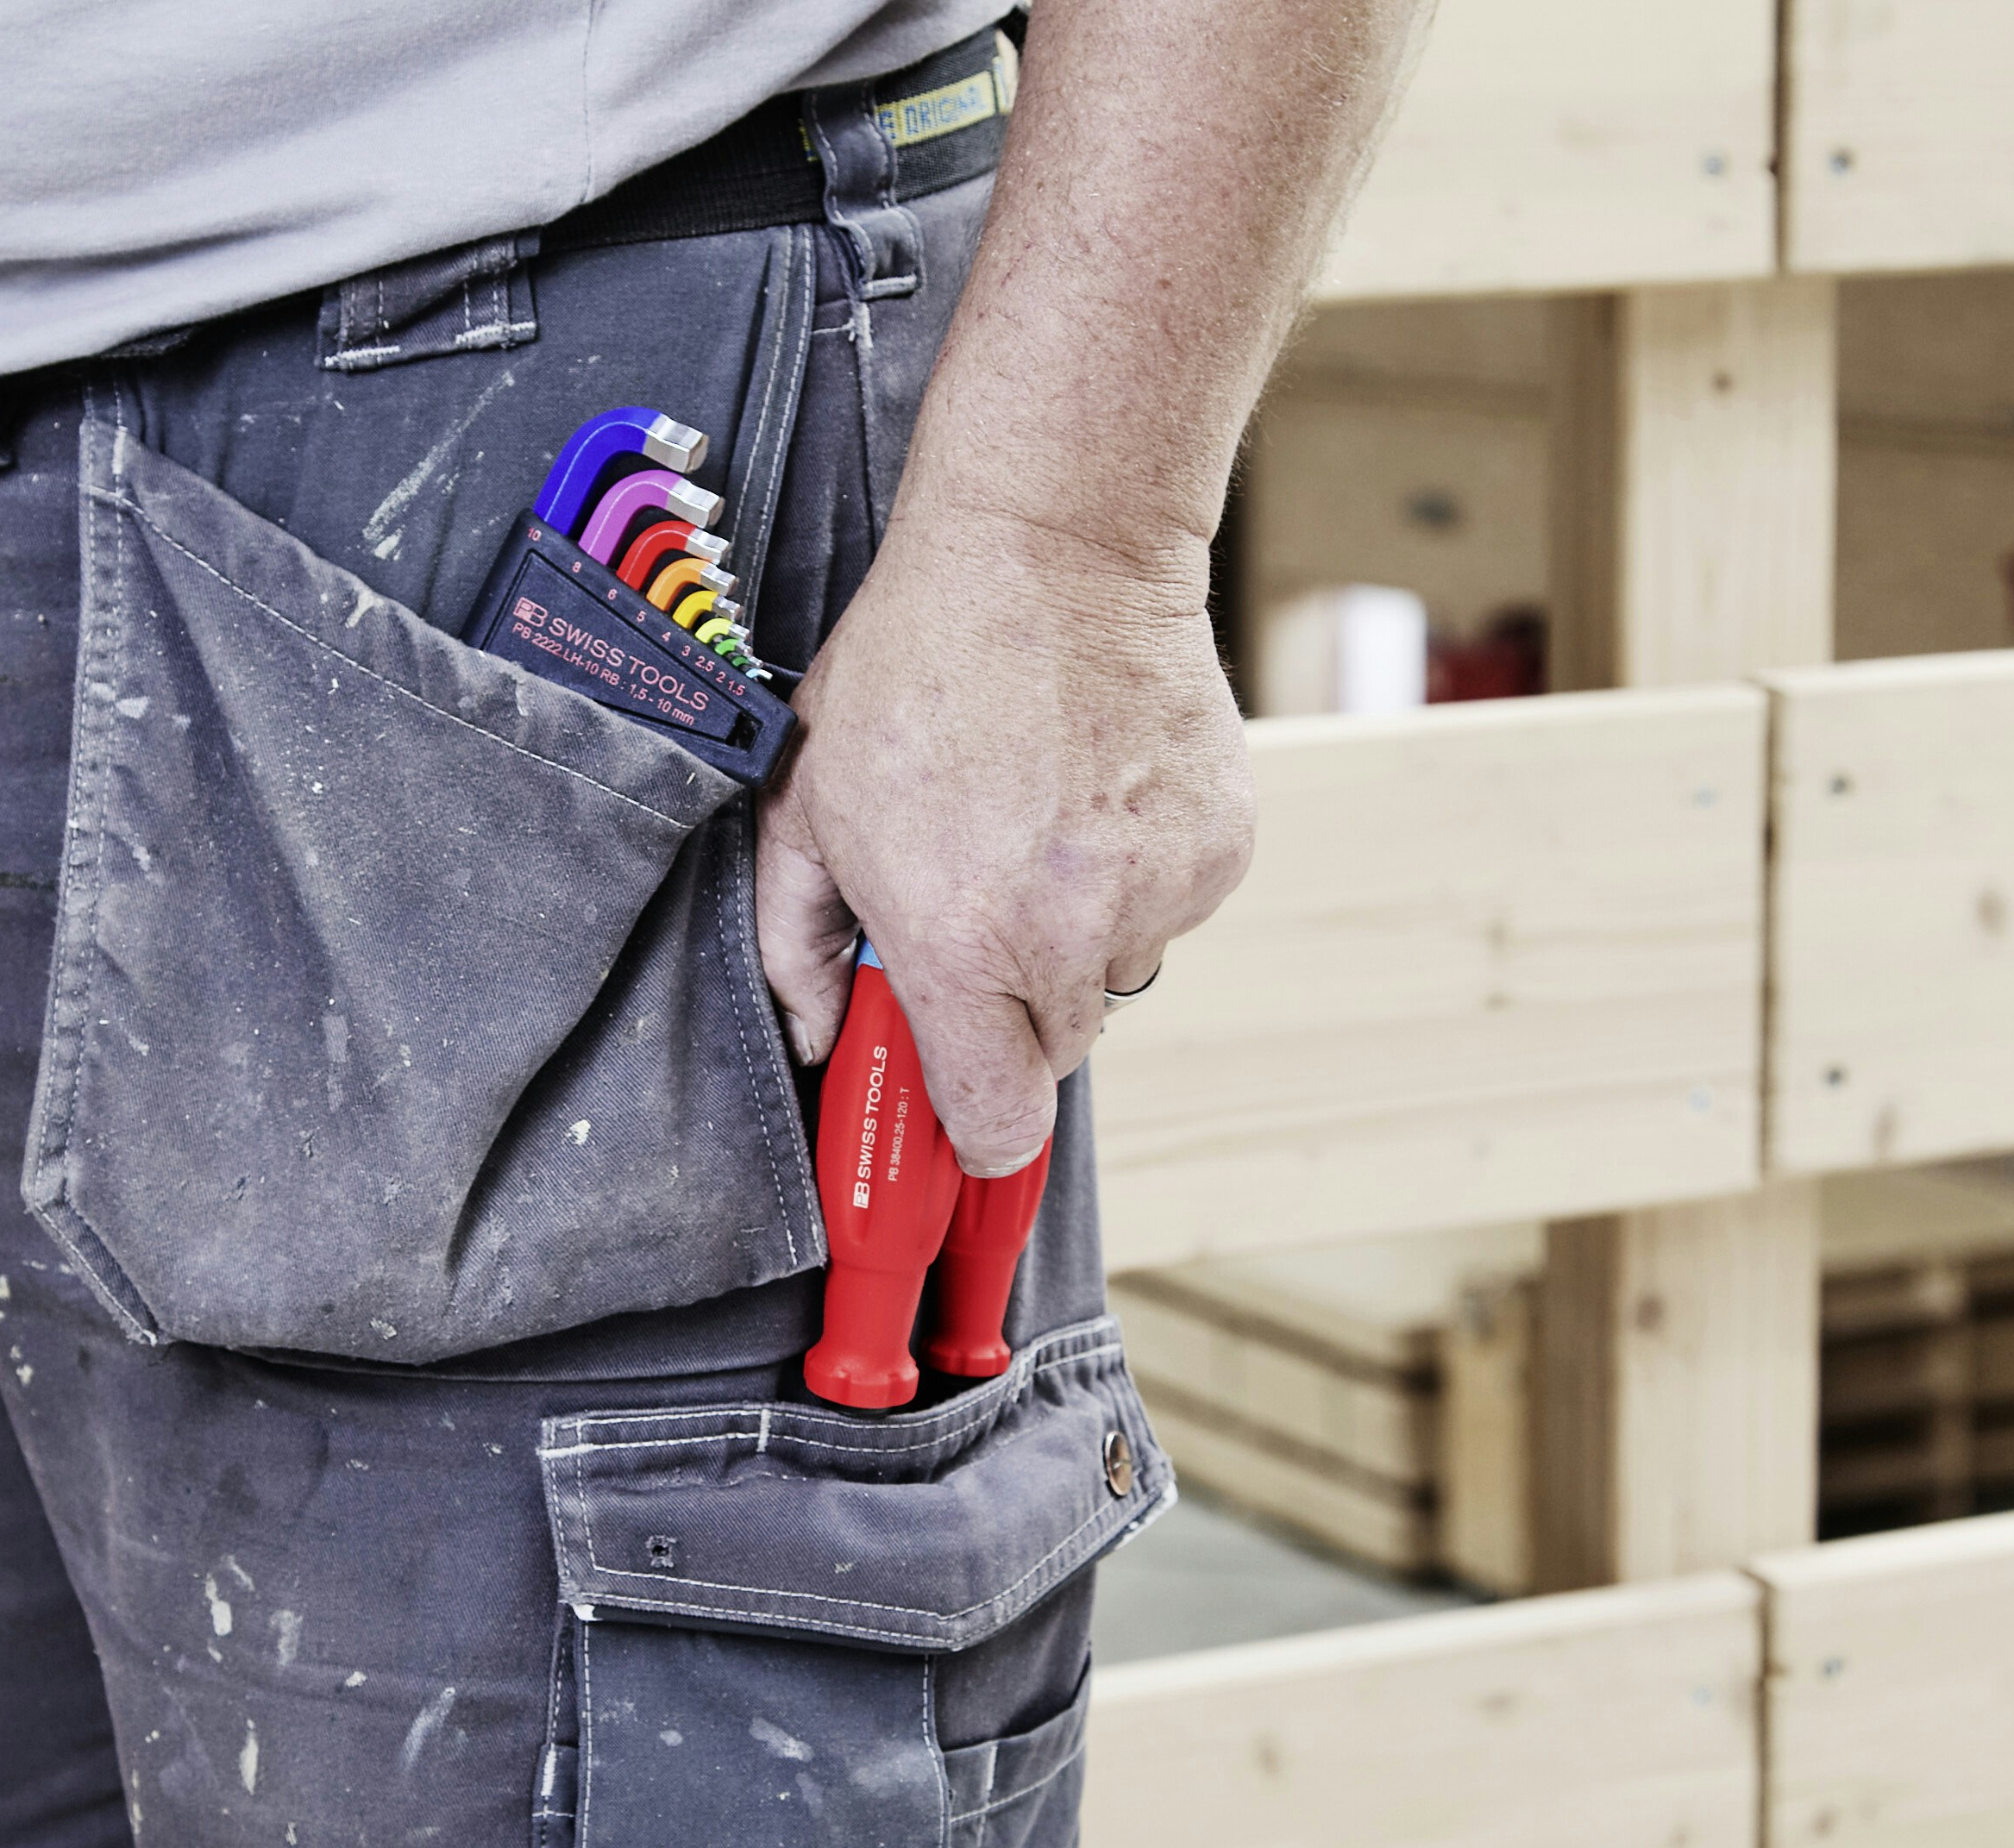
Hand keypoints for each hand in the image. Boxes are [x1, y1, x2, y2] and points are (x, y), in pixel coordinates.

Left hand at [754, 512, 1255, 1175]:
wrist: (1051, 551)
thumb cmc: (914, 669)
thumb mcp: (808, 804)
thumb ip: (793, 943)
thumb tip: (814, 1037)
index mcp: (958, 941)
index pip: (996, 1123)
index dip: (974, 1131)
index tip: (959, 1107)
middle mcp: (1066, 934)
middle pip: (1054, 1054)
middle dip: (1010, 1009)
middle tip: (976, 907)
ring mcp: (1155, 891)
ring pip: (1114, 978)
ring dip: (1076, 937)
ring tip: (1036, 827)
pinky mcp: (1220, 847)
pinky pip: (1171, 912)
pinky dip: (1136, 877)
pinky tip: (1094, 795)